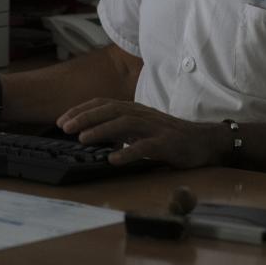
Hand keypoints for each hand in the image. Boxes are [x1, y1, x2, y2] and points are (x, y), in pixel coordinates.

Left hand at [56, 98, 222, 167]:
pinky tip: (114, 159)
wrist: (203, 141)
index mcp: (134, 110)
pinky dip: (128, 152)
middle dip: (85, 117)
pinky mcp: (167, 144)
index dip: (81, 110)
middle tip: (65, 128)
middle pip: (110, 110)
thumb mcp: (139, 129)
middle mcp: (142, 114)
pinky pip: (145, 147)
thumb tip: (90, 135)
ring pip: (125, 124)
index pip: (103, 104)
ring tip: (83, 139)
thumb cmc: (167, 136)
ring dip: (102, 130)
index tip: (62, 120)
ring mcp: (154, 128)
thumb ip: (118, 130)